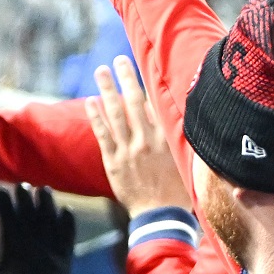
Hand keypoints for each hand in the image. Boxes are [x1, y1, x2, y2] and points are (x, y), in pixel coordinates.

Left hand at [0, 185, 75, 273]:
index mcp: (13, 245)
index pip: (9, 220)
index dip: (5, 206)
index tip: (0, 190)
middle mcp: (31, 242)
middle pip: (29, 215)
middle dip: (25, 200)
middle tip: (22, 185)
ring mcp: (49, 249)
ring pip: (48, 222)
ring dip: (46, 207)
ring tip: (42, 191)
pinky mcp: (64, 259)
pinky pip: (67, 239)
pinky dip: (67, 226)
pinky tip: (66, 212)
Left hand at [85, 55, 192, 214]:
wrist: (161, 214)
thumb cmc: (177, 188)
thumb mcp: (183, 158)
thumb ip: (174, 136)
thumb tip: (171, 114)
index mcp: (166, 138)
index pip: (154, 103)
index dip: (144, 82)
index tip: (137, 64)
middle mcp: (146, 140)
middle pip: (133, 102)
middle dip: (125, 78)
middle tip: (117, 59)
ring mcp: (128, 150)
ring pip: (115, 114)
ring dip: (107, 90)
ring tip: (100, 72)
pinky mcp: (113, 161)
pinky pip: (103, 134)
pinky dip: (96, 116)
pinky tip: (91, 101)